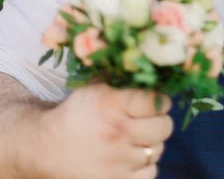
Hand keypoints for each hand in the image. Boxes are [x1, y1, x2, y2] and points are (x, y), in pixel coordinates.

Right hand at [34, 85, 172, 178]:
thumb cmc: (75, 113)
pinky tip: (134, 156)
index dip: (162, 99)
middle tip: (153, 118)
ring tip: (140, 137)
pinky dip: (146, 165)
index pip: (156, 101)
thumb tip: (146, 66)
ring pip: (158, 150)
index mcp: (112, 104)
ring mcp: (118, 160)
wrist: (47, 148)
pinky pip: (151, 173)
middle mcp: (117, 132)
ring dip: (152, 142)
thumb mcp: (93, 88)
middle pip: (164, 127)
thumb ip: (120, 78)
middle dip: (161, 120)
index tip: (159, 100)